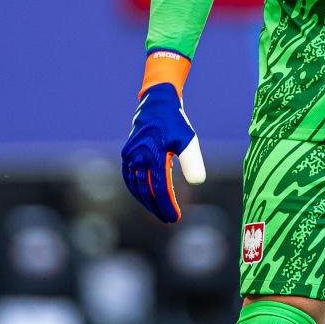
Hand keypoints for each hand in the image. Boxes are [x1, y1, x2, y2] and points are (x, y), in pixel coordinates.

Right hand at [122, 53, 206, 223]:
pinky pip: (130, 178)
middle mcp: (138, 157)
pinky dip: (137, 190)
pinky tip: (145, 197)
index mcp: (153, 155)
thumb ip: (193, 162)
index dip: (167, 205)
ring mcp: (130, 156)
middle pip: (146, 191)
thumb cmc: (175, 123)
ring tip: (158, 212)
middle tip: (168, 220)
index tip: (175, 218)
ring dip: (146, 201)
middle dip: (157, 208)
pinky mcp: (127, 154)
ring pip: (136, 186)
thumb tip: (197, 183)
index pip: (159, 188)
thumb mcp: (188, 141)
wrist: (157, 103)